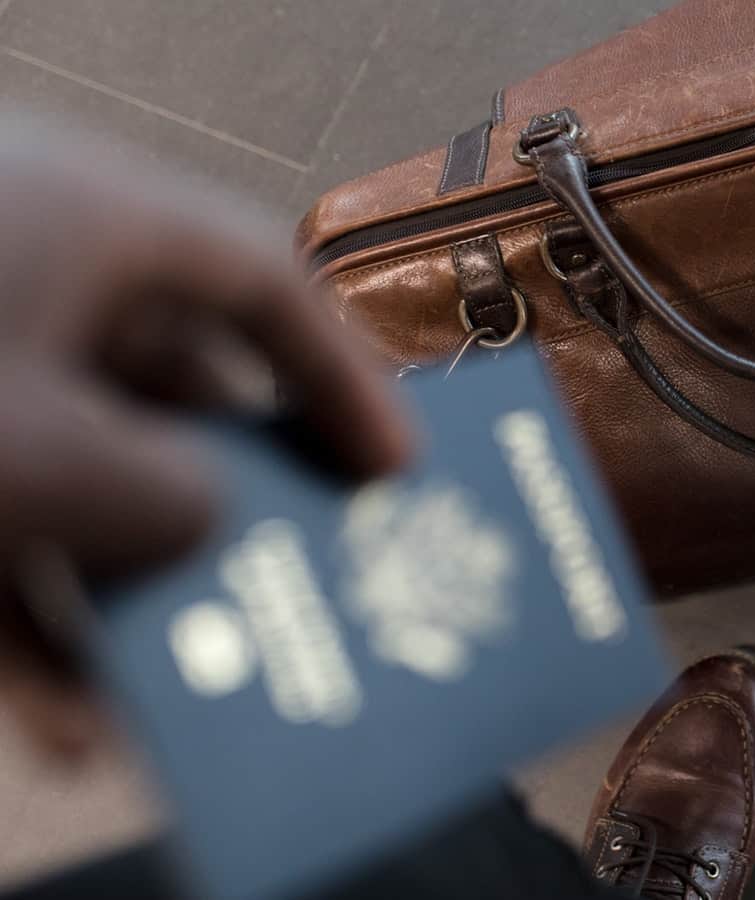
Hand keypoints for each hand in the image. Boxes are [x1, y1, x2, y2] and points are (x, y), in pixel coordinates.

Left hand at [0, 122, 413, 759]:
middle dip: (230, 511)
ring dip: (124, 593)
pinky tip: (52, 720)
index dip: (342, 383)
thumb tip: (200, 520)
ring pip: (71, 477)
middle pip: (170, 392)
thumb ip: (173, 495)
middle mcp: (20, 271)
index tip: (394, 475)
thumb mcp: (51, 458)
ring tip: (179, 691)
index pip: (260, 285)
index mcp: (83, 220)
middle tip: (298, 581)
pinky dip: (19, 617)